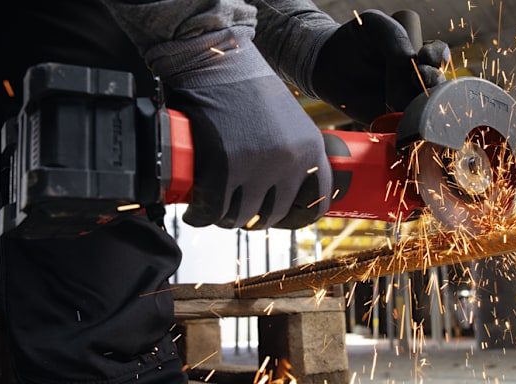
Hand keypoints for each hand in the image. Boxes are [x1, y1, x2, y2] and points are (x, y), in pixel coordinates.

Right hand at [146, 27, 331, 228]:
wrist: (218, 62)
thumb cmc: (249, 86)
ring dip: (227, 219)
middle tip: (241, 211)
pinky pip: (213, 208)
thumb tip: (285, 182)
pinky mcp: (224, 167)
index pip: (318, 200)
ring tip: (216, 211)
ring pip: (242, 216)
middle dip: (256, 218)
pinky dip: (201, 215)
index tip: (285, 217)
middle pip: (275, 213)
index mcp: (311, 149)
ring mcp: (257, 167)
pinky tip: (197, 212)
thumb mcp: (288, 120)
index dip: (300, 215)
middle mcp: (289, 162)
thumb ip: (292, 150)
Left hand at [311, 10, 449, 123]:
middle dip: (433, 83)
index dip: (436, 58)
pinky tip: (403, 126)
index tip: (423, 58)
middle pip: (440, 85)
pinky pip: (408, 129)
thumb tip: (411, 82)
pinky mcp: (393, 122)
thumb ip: (397, 48)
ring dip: (421, 108)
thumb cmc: (354, 39)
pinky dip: (409, 130)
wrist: (325, 63)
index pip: (439, 56)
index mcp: (419, 53)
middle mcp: (417, 78)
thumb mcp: (377, 28)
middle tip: (417, 80)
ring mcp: (407, 101)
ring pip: (427, 110)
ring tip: (404, 102)